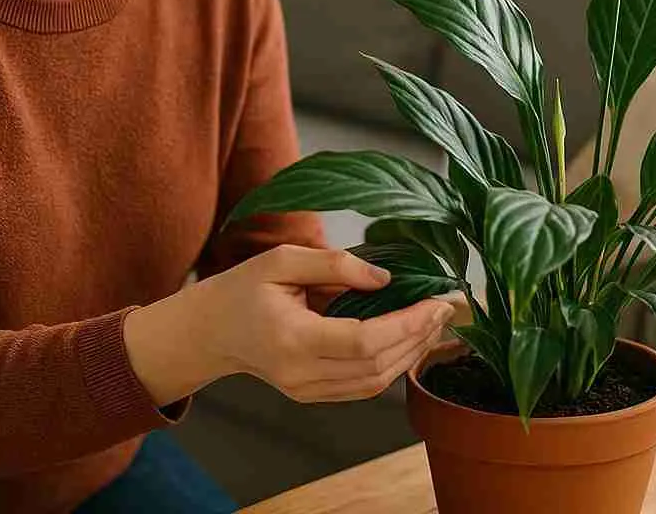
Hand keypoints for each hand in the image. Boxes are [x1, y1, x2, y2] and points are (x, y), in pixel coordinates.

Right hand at [124, 244, 454, 406]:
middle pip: (377, 366)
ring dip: (411, 353)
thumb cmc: (241, 289)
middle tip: (446, 307)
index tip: (435, 301)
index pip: (364, 342)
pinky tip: (409, 339)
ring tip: (435, 321)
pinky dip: (392, 364)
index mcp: (292, 339)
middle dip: (418, 337)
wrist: (209, 332)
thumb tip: (385, 278)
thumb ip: (335, 265)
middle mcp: (301, 374)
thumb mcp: (281, 260)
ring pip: (375, 383)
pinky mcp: (313, 394)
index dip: (406, 324)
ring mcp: (307, 390)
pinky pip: (363, 386)